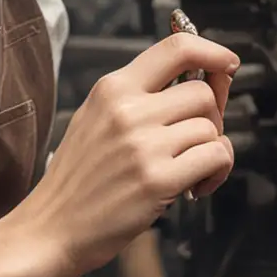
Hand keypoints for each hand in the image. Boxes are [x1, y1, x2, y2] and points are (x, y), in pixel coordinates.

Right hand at [12, 32, 237, 276]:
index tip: (227, 64)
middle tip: (196, 141)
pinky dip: (217, 172)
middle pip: (203, 92)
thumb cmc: (77, 180)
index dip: (212, 52)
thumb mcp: (95, 119)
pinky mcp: (157, 180)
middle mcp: (127, 110)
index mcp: (112, 88)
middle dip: (212, 117)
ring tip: (191, 171)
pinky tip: (197, 186)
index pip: (177, 47)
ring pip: (212, 128)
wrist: (48, 229)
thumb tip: (200, 81)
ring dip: (213, 150)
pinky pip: (216, 157)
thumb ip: (139, 97)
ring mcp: (142, 145)